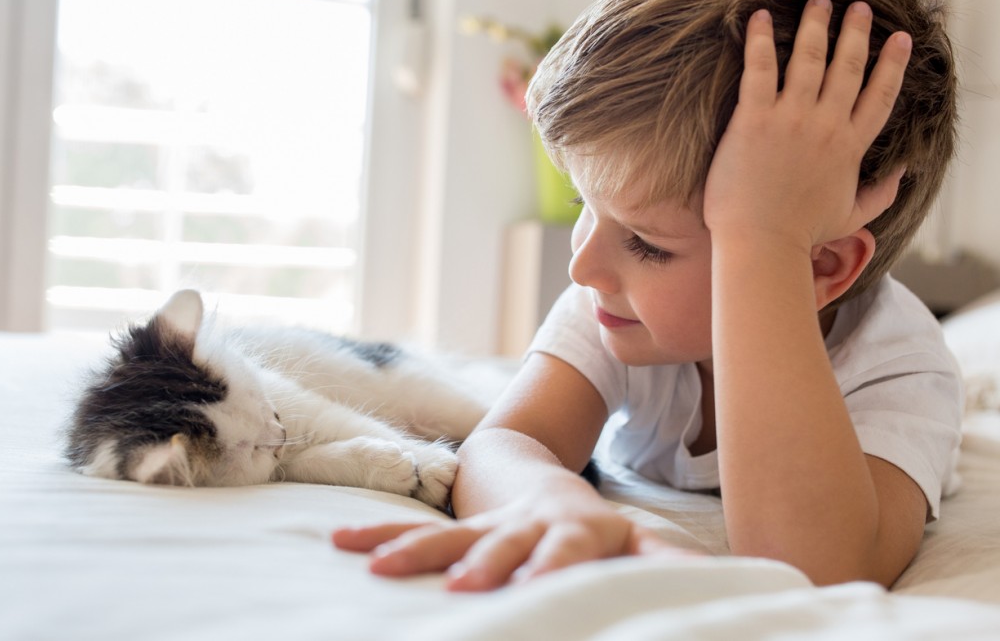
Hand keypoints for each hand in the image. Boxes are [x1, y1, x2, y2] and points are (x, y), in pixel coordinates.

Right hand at [332, 487, 692, 590]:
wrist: (541, 476)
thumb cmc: (595, 523)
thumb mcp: (636, 537)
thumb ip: (667, 560)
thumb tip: (725, 579)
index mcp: (578, 530)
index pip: (570, 551)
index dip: (557, 568)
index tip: (543, 589)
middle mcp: (531, 526)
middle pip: (505, 543)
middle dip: (485, 563)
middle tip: (467, 589)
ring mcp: (491, 526)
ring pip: (451, 536)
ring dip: (418, 553)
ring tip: (378, 569)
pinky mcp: (460, 528)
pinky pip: (417, 533)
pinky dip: (381, 538)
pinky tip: (341, 545)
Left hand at [703, 0, 910, 250]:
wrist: (761, 243)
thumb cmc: (800, 234)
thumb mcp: (852, 216)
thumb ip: (882, 193)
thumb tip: (905, 173)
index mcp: (851, 146)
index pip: (880, 95)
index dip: (892, 64)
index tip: (899, 39)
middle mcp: (826, 125)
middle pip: (848, 67)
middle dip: (855, 32)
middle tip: (857, 8)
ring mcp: (791, 119)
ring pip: (810, 58)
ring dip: (817, 25)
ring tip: (820, 2)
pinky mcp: (755, 119)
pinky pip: (760, 68)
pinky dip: (761, 40)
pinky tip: (762, 17)